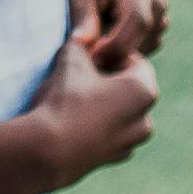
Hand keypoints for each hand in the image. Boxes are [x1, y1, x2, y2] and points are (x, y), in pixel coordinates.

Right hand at [18, 29, 155, 193]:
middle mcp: (145, 119)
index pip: (133, 59)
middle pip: (130, 86)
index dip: (109, 53)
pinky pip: (112, 131)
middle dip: (109, 77)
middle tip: (80, 73)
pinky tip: (75, 120)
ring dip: (105, 101)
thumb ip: (81, 43)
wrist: (47, 151)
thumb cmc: (64, 101)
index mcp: (143, 91)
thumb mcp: (71, 59)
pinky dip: (99, 123)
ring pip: (121, 110)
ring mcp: (131, 142)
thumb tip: (83, 36)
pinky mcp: (115, 157)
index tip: (87, 55)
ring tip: (75, 97)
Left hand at [66, 0, 169, 69]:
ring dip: (121, 49)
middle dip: (115, 50)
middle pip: (143, 39)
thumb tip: (81, 45)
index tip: (92, 59)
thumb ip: (83, 16)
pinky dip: (126, 48)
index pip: (138, 23)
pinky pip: (145, 47)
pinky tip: (103, 37)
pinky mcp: (156, 24)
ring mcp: (160, 13)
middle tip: (85, 53)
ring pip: (146, 46)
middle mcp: (155, 0)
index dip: (117, 46)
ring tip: (93, 36)